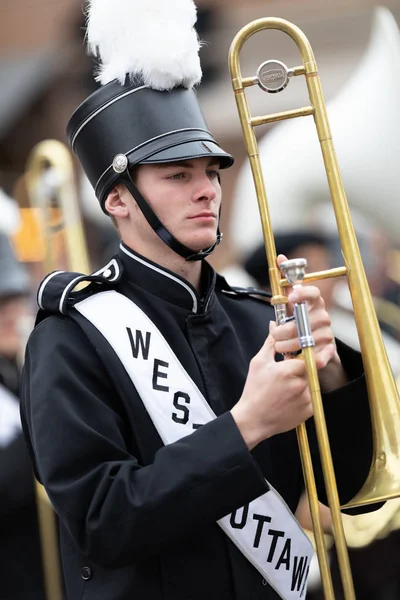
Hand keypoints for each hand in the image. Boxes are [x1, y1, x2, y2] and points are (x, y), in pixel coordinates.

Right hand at [231, 324, 312, 449]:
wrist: (253, 419)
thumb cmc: (254, 390)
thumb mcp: (259, 362)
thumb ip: (271, 342)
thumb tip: (275, 325)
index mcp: (288, 370)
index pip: (312, 357)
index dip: (320, 352)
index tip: (329, 347)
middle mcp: (300, 384)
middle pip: (310, 369)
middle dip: (303, 368)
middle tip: (288, 373)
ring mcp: (305, 399)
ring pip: (310, 383)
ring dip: (302, 382)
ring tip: (284, 389)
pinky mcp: (308, 411)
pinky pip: (311, 397)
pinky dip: (303, 396)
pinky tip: (287, 399)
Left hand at [271, 254, 346, 391]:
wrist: (313, 347)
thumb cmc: (297, 321)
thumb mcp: (289, 304)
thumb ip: (284, 282)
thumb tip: (280, 257)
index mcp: (315, 301)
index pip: (314, 292)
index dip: (303, 293)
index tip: (291, 296)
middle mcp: (324, 315)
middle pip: (302, 321)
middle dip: (284, 330)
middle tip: (274, 334)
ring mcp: (327, 333)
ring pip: (303, 339)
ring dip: (286, 345)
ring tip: (279, 346)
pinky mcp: (328, 350)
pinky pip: (308, 353)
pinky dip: (296, 355)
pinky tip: (291, 355)